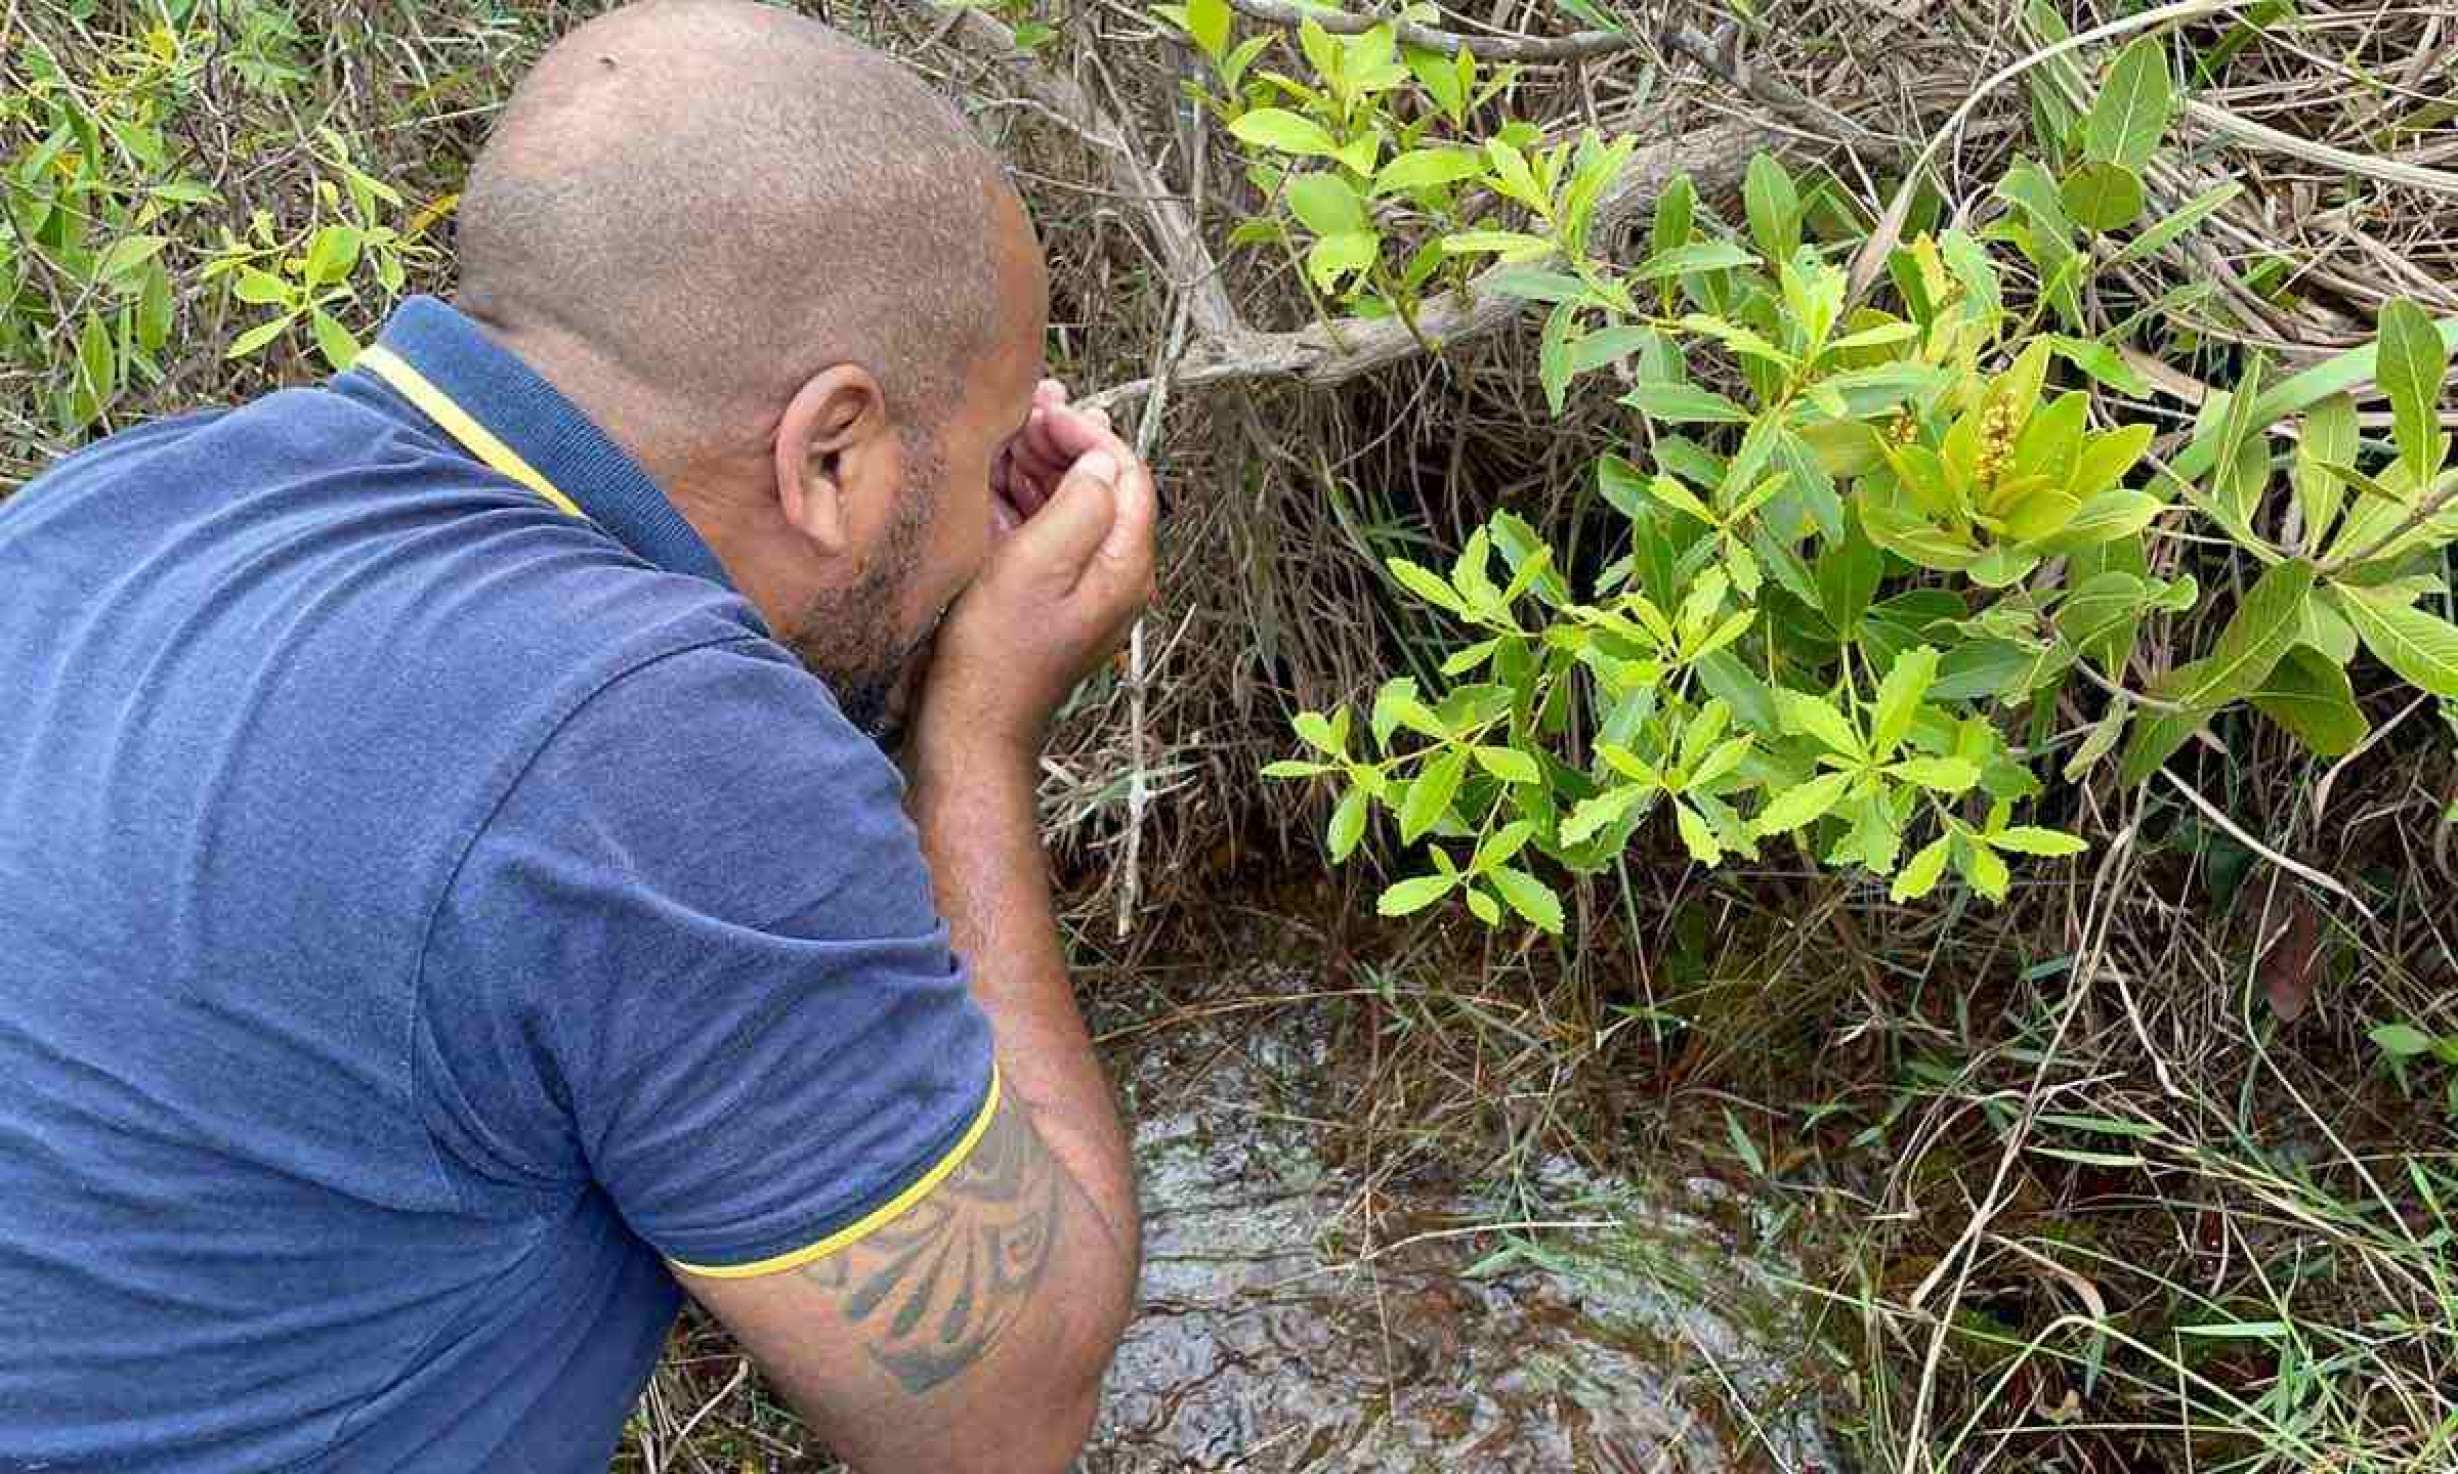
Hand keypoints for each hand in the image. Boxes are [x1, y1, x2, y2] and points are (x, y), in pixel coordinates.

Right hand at [920, 403, 1154, 764]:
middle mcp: (1114, 576)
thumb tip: (1099, 461)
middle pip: (1103, 488)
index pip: (1127, 475)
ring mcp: (1082, 590)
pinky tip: (995, 483)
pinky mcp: (1050, 600)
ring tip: (1006, 435)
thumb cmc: (997, 654)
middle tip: (1025, 413)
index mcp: (1125, 566)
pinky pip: (1047, 535)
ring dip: (1041, 467)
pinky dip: (1024, 502)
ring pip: (1072, 507)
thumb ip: (1079, 504)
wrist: (971, 726)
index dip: (1089, 434)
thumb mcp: (1036, 563)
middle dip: (1064, 444)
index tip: (1048, 410)